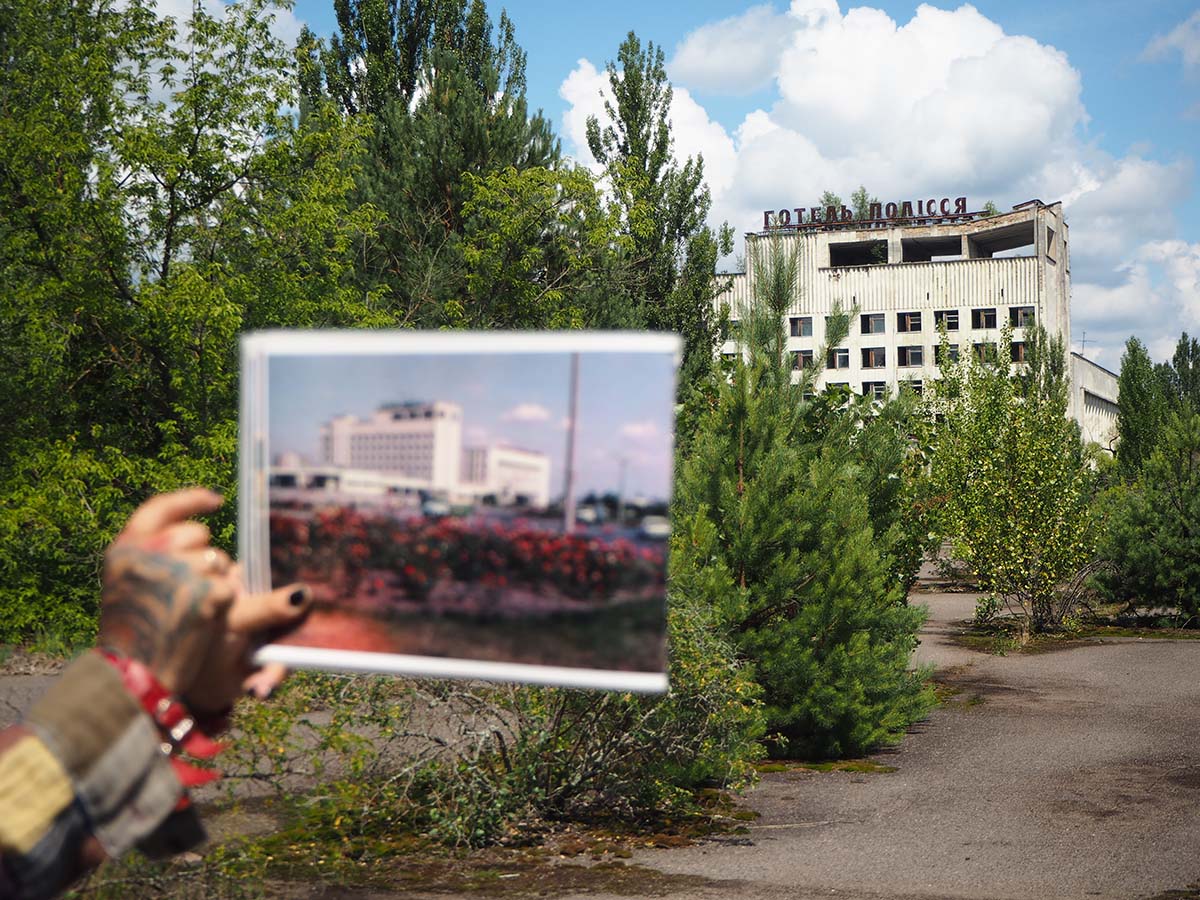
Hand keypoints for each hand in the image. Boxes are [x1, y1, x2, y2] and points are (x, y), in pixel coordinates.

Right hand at [98, 488, 310, 716]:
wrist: (133, 677)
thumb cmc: (133, 634)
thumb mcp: (127, 585)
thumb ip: (152, 554)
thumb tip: (197, 529)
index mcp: (126, 548)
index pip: (159, 508)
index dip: (189, 500)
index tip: (215, 500)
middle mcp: (151, 552)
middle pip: (197, 534)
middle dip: (202, 556)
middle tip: (184, 593)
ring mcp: (180, 571)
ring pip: (218, 561)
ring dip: (215, 581)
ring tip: (188, 612)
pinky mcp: (208, 593)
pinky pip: (230, 587)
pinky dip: (223, 603)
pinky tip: (202, 622)